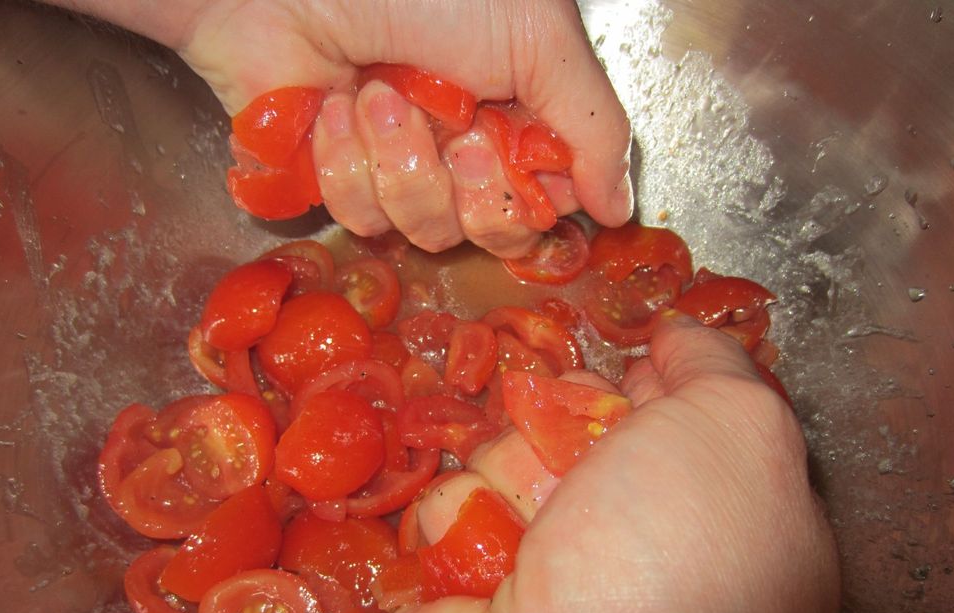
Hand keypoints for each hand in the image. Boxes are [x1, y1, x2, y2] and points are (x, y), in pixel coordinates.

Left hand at [57, 0, 632, 254]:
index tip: (508, 151)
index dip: (525, 200)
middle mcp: (461, 152)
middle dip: (472, 189)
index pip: (541, 207)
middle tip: (458, 131)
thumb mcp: (538, 37)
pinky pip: (355, 216)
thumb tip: (620, 210)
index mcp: (515, 120)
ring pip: (422, 231)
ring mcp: (396, 169)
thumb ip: (594, 126)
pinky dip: (344, 160)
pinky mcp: (334, 180)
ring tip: (375, 92)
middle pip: (489, 234)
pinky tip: (332, 106)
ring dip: (400, 161)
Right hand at [357, 313, 839, 612]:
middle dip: (571, 419)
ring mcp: (552, 578)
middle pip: (587, 429)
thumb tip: (679, 337)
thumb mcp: (736, 434)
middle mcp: (642, 554)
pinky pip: (453, 508)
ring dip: (514, 470)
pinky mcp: (469, 592)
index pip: (683, 422)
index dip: (655, 384)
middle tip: (572, 442)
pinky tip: (480, 541)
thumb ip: (717, 368)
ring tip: (531, 516)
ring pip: (513, 457)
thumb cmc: (670, 566)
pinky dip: (461, 513)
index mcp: (727, 525)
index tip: (633, 360)